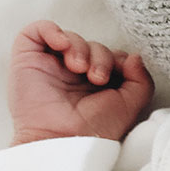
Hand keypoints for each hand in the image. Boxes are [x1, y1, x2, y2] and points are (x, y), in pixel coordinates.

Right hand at [7, 19, 154, 143]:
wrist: (64, 140)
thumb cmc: (95, 129)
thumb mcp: (130, 105)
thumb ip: (141, 80)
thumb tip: (135, 56)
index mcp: (98, 84)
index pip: (112, 55)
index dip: (117, 60)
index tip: (119, 76)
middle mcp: (74, 74)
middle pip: (94, 45)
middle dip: (100, 56)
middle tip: (97, 78)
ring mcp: (51, 66)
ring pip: (71, 37)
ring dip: (80, 48)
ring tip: (79, 68)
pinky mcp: (28, 60)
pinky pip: (37, 30)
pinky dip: (52, 30)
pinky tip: (62, 45)